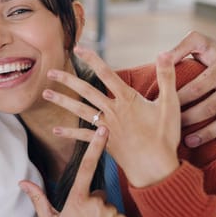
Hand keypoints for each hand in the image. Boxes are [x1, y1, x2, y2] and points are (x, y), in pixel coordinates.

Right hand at [19, 126, 128, 216]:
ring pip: (109, 207)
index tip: (103, 131)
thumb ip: (39, 200)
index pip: (86, 168)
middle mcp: (95, 204)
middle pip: (98, 194)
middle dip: (93, 203)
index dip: (95, 147)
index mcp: (76, 201)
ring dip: (104, 216)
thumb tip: (22, 183)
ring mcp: (111, 214)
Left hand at [43, 47, 179, 187]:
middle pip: (86, 91)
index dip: (92, 59)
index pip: (106, 73)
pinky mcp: (104, 142)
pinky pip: (83, 136)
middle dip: (67, 80)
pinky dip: (69, 133)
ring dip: (62, 101)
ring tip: (45, 94)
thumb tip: (165, 53)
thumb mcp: (170, 104)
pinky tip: (55, 130)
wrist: (156, 168)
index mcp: (127, 99)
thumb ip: (167, 77)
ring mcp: (106, 127)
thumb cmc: (165, 136)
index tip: (78, 48)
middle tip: (50, 71)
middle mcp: (112, 111)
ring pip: (79, 110)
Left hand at [167, 31, 215, 147]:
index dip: (180, 99)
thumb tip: (161, 58)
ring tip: (188, 142)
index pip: (198, 87)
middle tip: (173, 127)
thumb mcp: (198, 42)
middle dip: (191, 119)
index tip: (163, 107)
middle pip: (212, 106)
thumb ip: (180, 48)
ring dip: (209, 133)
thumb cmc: (212, 52)